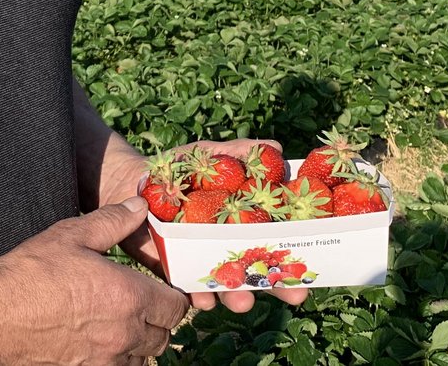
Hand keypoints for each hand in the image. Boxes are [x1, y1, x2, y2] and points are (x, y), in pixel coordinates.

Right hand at [0, 197, 190, 364]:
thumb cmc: (32, 272)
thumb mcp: (73, 235)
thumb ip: (112, 221)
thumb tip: (139, 206)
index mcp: (129, 296)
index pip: (176, 306)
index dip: (171, 295)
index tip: (158, 287)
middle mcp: (125, 332)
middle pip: (164, 335)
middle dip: (158, 319)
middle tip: (140, 302)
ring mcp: (106, 358)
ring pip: (144, 357)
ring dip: (140, 342)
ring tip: (121, 321)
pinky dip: (119, 357)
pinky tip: (101, 339)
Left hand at [112, 138, 310, 314]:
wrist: (133, 182)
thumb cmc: (178, 168)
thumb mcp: (207, 155)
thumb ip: (237, 153)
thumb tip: (275, 148)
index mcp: (243, 220)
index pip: (276, 240)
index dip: (295, 253)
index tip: (313, 268)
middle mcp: (229, 244)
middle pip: (260, 269)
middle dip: (277, 285)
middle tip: (293, 296)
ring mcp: (204, 259)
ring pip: (228, 285)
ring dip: (239, 296)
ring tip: (242, 301)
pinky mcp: (178, 269)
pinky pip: (191, 287)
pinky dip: (199, 294)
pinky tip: (203, 297)